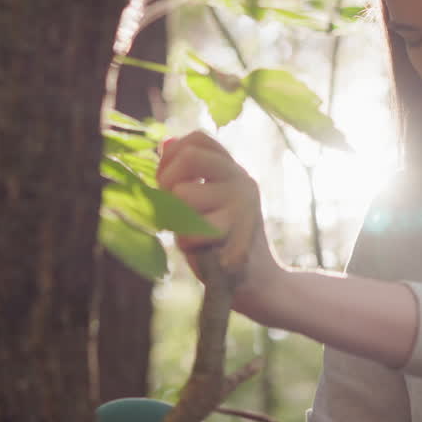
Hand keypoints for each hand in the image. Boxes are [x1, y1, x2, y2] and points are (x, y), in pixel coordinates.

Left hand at [155, 131, 282, 305]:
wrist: (255, 282)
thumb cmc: (222, 244)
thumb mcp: (206, 202)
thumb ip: (188, 174)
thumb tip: (165, 142)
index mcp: (233, 170)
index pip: (196, 140)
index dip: (171, 158)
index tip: (167, 184)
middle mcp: (241, 179)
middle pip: (189, 156)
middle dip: (167, 181)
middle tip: (172, 209)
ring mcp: (242, 203)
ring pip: (183, 193)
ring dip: (176, 219)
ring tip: (193, 235)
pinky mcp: (237, 230)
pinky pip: (189, 230)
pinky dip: (187, 244)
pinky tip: (204, 251)